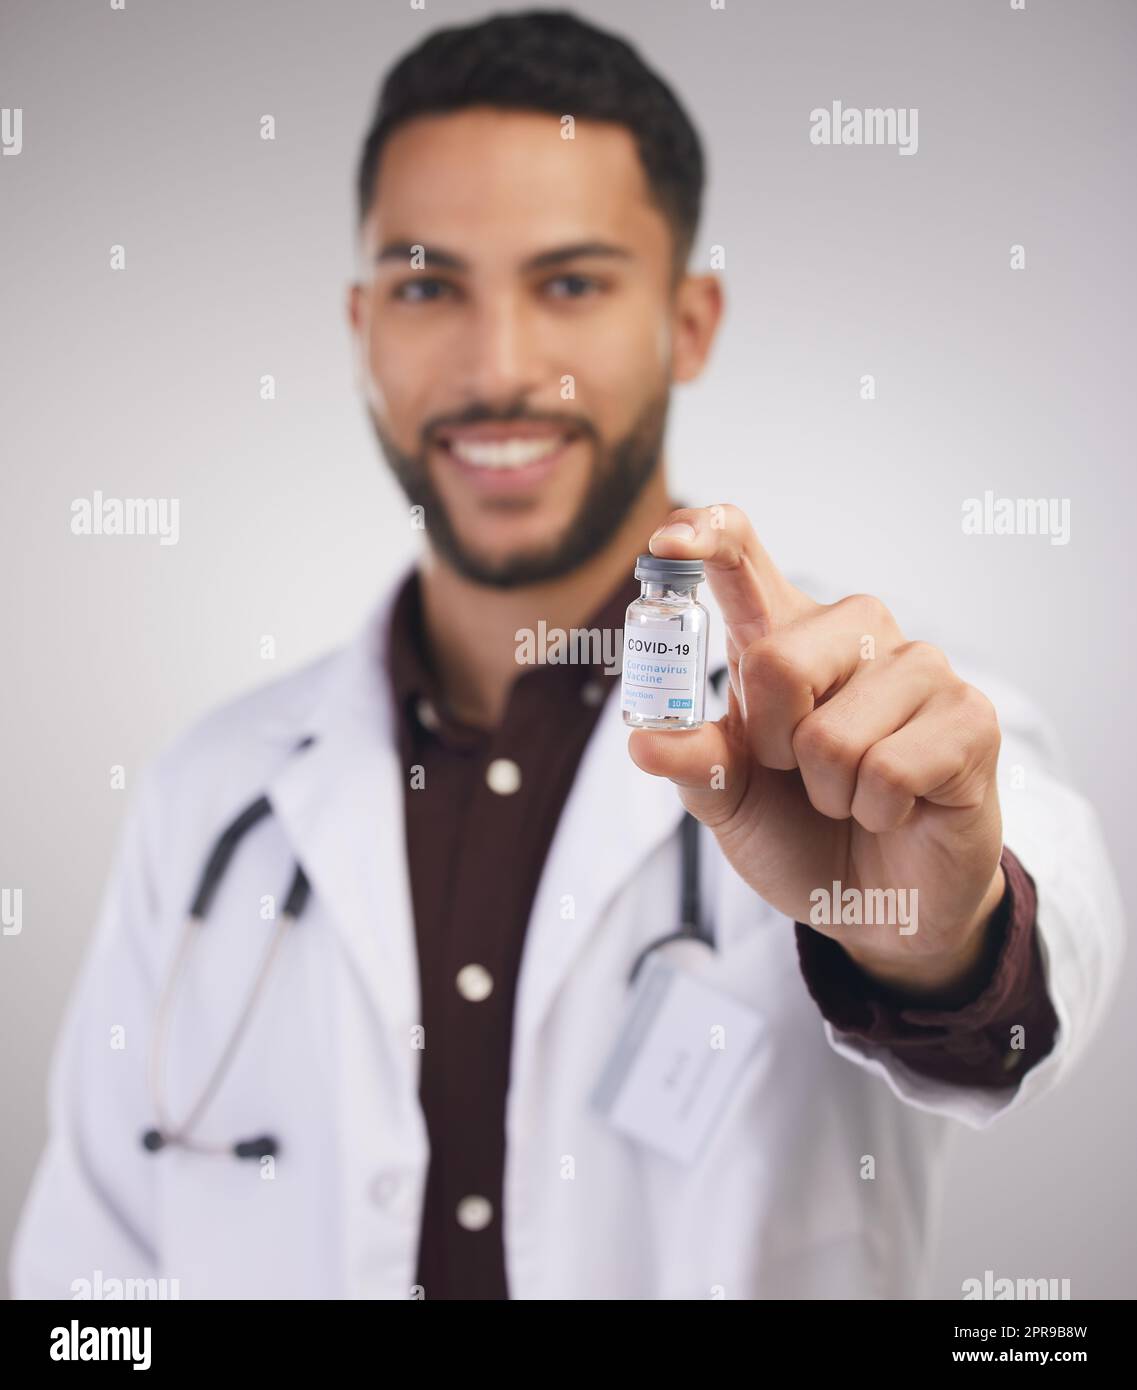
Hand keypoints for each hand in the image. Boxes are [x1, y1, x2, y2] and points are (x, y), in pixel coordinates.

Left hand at [628, 504, 1006, 1000]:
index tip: (669, 540)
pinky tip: (899, 808)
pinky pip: (890, 770)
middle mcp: (854, 632)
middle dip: (773, 747)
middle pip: (778, 662)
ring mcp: (920, 668)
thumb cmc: (801, 830)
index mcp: (783, 636)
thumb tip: (643, 740)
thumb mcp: (730, 801)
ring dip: (829, 793)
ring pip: (833, 735)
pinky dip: (877, 812)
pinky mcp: (970, 716)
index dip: (708, 536)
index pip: (744, 556)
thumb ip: (694, 762)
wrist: (878, 903)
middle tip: (799, 774)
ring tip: (853, 795)